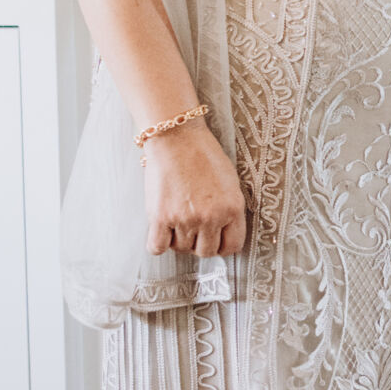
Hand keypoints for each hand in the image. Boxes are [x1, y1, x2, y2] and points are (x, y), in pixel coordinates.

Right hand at [144, 121, 246, 257]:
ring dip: (178, 239)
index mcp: (233, 209)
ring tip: (176, 219)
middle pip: (205, 252)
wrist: (177, 137)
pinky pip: (157, 247)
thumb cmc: (203, 155)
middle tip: (192, 228)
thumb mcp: (230, 183)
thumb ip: (229, 210)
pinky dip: (158, 243)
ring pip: (181, 249)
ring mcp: (185, 219)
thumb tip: (223, 233)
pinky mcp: (160, 217)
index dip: (222, 245)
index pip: (232, 247)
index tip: (214, 239)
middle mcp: (211, 217)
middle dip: (199, 243)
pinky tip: (160, 230)